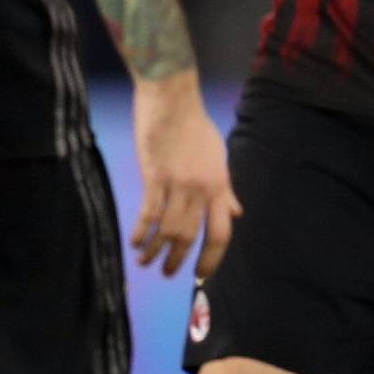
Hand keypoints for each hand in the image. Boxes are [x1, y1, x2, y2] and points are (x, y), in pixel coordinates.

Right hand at [131, 71, 240, 276]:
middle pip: (191, 236)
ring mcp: (177, 184)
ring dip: (156, 251)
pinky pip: (148, 212)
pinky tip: (135, 243)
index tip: (202, 273)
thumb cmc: (196, 127)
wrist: (172, 100)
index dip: (212, 257)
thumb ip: (226, 189)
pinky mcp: (154, 177)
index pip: (221, 232)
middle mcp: (201, 189)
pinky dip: (141, 231)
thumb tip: (237, 212)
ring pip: (168, 229)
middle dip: (178, 260)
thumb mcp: (219, 158)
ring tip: (146, 262)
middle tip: (168, 274)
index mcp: (219, 186)